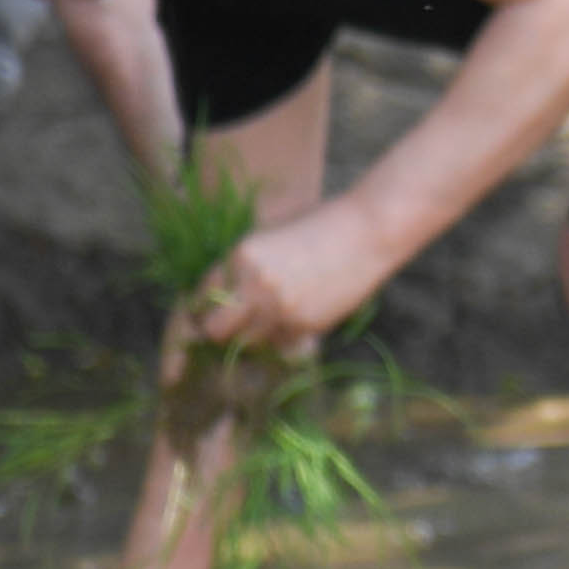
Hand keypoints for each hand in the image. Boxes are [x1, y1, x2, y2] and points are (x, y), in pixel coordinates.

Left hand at [185, 208, 379, 357]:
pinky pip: (284, 343)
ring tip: (278, 316)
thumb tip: (224, 297)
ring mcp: (281, 309)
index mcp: (239, 258)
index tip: (209, 316)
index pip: (200, 298)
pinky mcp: (307, 324)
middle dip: (222, 330)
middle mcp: (254, 287)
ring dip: (259, 335)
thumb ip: (244, 266)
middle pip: (216, 331)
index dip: (203, 310)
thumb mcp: (269, 235)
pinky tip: (305, 311)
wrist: (367, 231)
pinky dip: (289, 334)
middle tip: (236, 326)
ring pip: (251, 343)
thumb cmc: (320, 224)